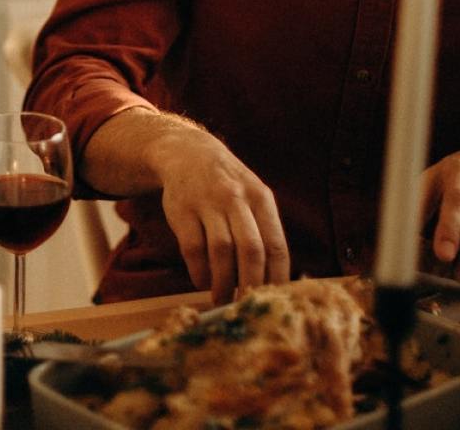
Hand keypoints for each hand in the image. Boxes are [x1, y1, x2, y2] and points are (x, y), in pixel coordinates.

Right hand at [156, 126, 289, 304]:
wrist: (187, 153)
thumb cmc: (227, 187)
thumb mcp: (252, 196)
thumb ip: (264, 231)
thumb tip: (277, 284)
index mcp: (260, 198)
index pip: (276, 246)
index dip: (276, 279)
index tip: (272, 302)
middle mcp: (235, 197)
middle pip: (251, 250)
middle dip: (250, 285)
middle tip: (246, 308)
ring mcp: (207, 202)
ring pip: (221, 251)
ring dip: (223, 283)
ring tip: (222, 300)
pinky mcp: (182, 209)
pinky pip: (193, 248)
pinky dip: (199, 271)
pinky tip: (202, 281)